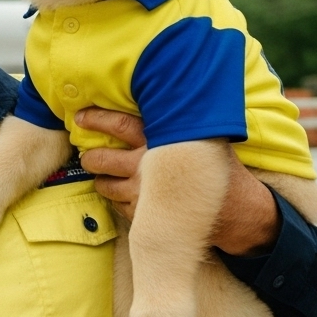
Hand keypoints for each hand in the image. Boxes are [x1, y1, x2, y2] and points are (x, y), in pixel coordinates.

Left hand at [74, 107, 279, 255]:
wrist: (236, 209)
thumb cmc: (217, 166)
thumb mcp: (201, 136)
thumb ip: (175, 123)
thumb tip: (153, 101)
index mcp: (162, 141)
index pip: (119, 125)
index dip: (96, 119)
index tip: (80, 116)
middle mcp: (148, 167)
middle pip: (102, 159)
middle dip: (89, 157)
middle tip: (86, 153)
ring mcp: (144, 194)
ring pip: (105, 186)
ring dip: (100, 180)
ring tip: (103, 175)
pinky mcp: (144, 216)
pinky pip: (117, 206)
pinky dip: (117, 200)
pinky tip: (125, 194)